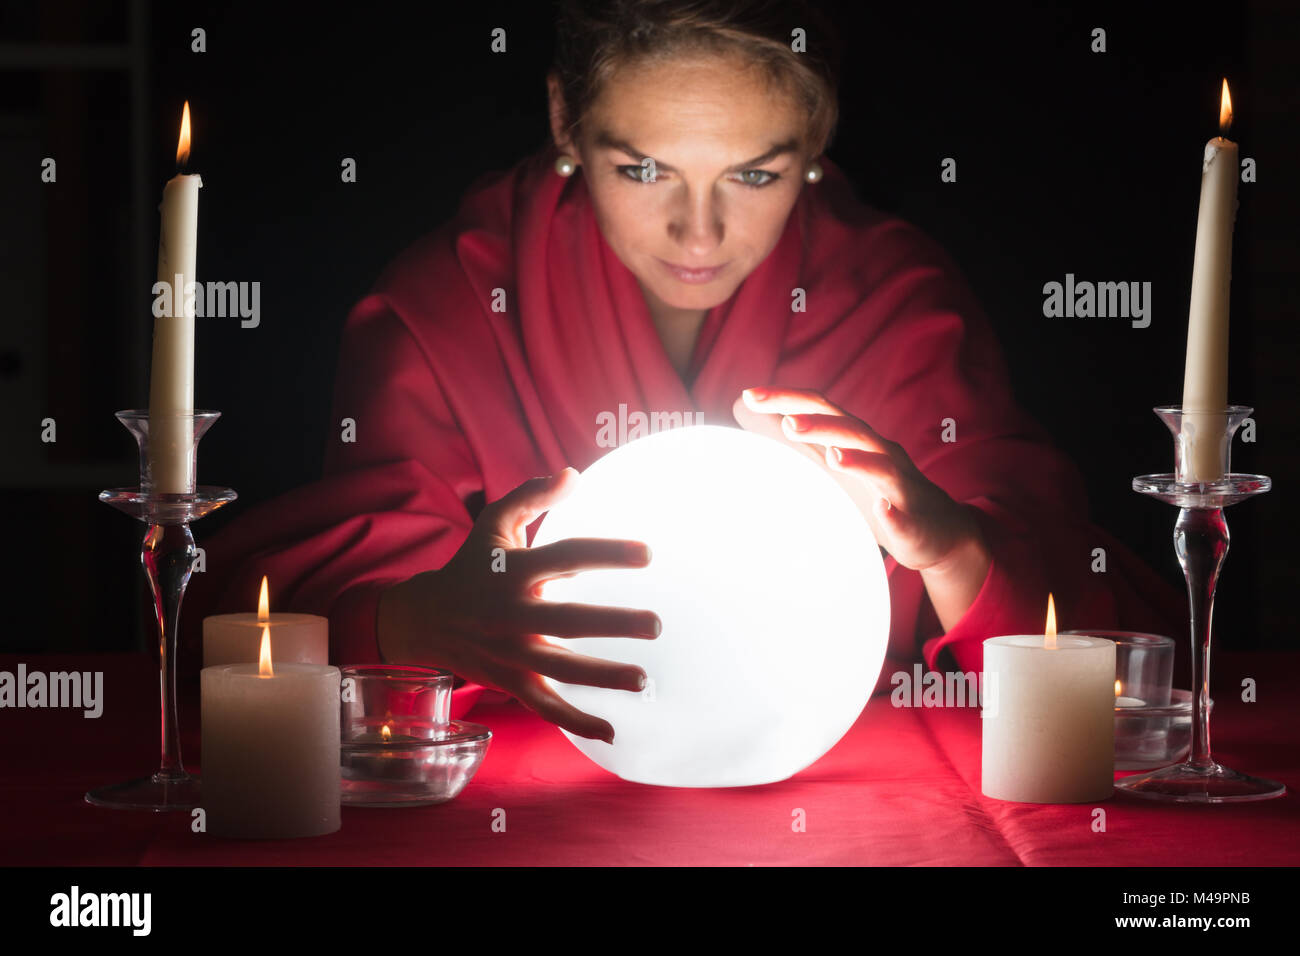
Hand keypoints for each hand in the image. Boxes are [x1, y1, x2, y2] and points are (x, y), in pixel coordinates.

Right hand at [378, 468, 660, 743]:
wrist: (424, 618)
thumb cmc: (472, 566)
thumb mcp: (493, 524)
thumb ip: (530, 496)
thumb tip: (572, 475)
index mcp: (514, 571)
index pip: (567, 557)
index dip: (607, 553)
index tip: (649, 553)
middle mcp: (511, 613)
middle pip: (568, 620)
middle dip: (613, 624)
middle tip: (655, 624)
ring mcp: (510, 652)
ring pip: (560, 669)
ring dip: (602, 676)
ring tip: (644, 679)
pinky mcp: (509, 682)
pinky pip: (545, 706)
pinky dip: (576, 722)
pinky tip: (613, 730)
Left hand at [732, 387, 983, 572]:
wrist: (937, 528)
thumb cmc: (877, 491)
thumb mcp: (836, 463)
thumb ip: (796, 438)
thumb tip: (744, 410)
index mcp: (857, 438)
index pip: (820, 408)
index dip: (787, 399)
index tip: (750, 396)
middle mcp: (880, 453)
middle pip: (850, 430)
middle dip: (820, 425)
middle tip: (787, 423)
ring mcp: (899, 485)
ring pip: (881, 467)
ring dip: (858, 461)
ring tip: (833, 457)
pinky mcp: (913, 519)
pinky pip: (903, 514)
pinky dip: (892, 510)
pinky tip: (881, 509)